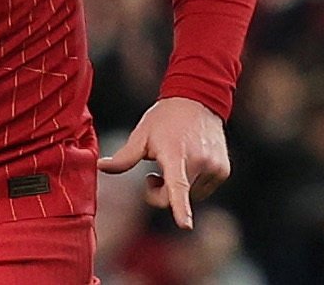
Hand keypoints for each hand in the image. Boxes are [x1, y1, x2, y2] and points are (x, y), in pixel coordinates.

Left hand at [98, 96, 228, 229]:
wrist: (198, 99)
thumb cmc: (165, 119)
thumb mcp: (142, 135)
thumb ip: (124, 157)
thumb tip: (100, 166)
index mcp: (175, 154)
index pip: (177, 185)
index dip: (180, 208)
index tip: (185, 225)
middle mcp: (199, 162)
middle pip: (175, 197)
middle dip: (160, 192)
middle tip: (151, 175)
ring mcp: (214, 167)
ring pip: (190, 195)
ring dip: (178, 187)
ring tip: (174, 163)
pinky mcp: (223, 170)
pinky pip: (203, 189)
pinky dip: (193, 182)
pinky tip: (189, 161)